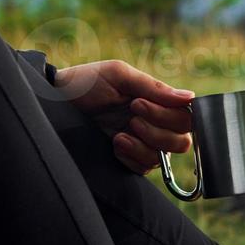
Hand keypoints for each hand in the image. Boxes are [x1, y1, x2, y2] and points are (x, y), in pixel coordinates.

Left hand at [54, 60, 192, 173]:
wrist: (54, 101)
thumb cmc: (87, 82)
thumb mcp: (119, 75)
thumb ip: (154, 87)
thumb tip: (190, 97)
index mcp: (158, 101)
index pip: (187, 117)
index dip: (169, 115)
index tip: (138, 104)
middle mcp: (155, 124)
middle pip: (182, 141)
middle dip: (157, 131)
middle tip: (131, 118)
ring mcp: (142, 143)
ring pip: (163, 157)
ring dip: (142, 145)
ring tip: (118, 134)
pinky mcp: (128, 159)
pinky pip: (144, 169)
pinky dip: (131, 158)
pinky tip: (114, 144)